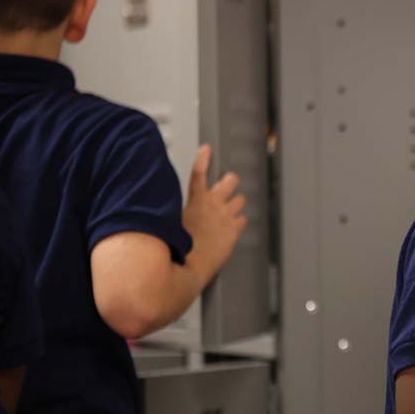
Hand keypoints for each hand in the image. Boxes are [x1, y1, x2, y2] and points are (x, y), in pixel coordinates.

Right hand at [182, 145, 247, 279]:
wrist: (190, 264)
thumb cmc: (178, 247)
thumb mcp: (171, 222)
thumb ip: (176, 211)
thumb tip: (175, 210)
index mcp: (195, 200)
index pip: (199, 172)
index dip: (203, 158)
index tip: (206, 149)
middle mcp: (214, 203)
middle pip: (231, 180)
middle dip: (229, 182)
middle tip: (226, 188)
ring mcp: (227, 215)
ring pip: (241, 199)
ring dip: (235, 204)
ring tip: (228, 213)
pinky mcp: (235, 229)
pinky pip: (243, 219)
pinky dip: (238, 222)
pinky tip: (231, 229)